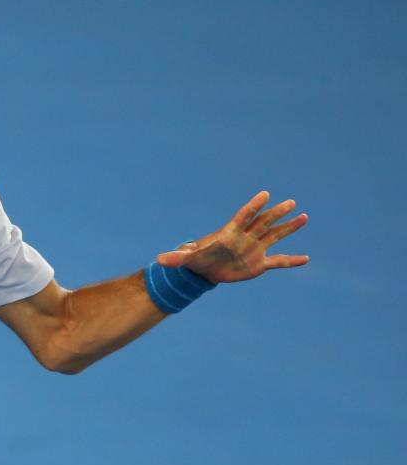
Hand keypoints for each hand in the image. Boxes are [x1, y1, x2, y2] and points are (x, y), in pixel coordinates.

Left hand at [156, 191, 308, 283]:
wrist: (206, 269)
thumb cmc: (196, 258)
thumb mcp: (185, 259)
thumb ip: (175, 258)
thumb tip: (159, 260)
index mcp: (229, 233)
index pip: (243, 216)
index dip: (253, 206)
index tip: (265, 194)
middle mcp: (245, 237)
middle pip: (263, 222)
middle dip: (276, 213)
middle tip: (290, 202)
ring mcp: (253, 248)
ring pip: (274, 235)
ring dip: (288, 228)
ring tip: (304, 217)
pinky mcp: (258, 263)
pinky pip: (278, 261)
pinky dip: (291, 261)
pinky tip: (306, 259)